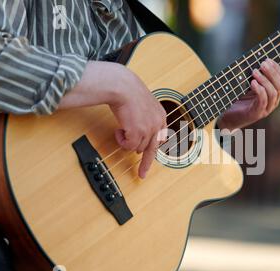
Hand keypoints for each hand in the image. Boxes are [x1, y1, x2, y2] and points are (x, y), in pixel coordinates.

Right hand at [59, 61, 166, 178]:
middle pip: (153, 150)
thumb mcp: (143, 105)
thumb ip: (145, 118)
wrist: (122, 86)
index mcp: (161, 116)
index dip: (154, 149)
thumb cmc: (128, 92)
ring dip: (126, 141)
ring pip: (137, 148)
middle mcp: (158, 124)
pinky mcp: (139, 132)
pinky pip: (128, 146)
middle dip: (145, 164)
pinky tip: (118, 130)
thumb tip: (138, 136)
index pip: (160, 138)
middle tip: (141, 174)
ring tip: (121, 129)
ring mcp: (149, 129)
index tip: (151, 157)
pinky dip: (121, 140)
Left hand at [218, 59, 279, 131]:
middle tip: (262, 64)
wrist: (228, 117)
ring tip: (254, 72)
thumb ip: (255, 76)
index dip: (277, 68)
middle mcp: (273, 102)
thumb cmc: (239, 99)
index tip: (268, 59)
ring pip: (273, 92)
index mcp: (274, 94)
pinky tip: (252, 83)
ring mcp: (266, 109)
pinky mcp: (257, 114)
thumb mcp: (248, 85)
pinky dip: (259, 90)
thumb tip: (258, 59)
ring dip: (264, 80)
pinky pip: (263, 101)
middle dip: (272, 72)